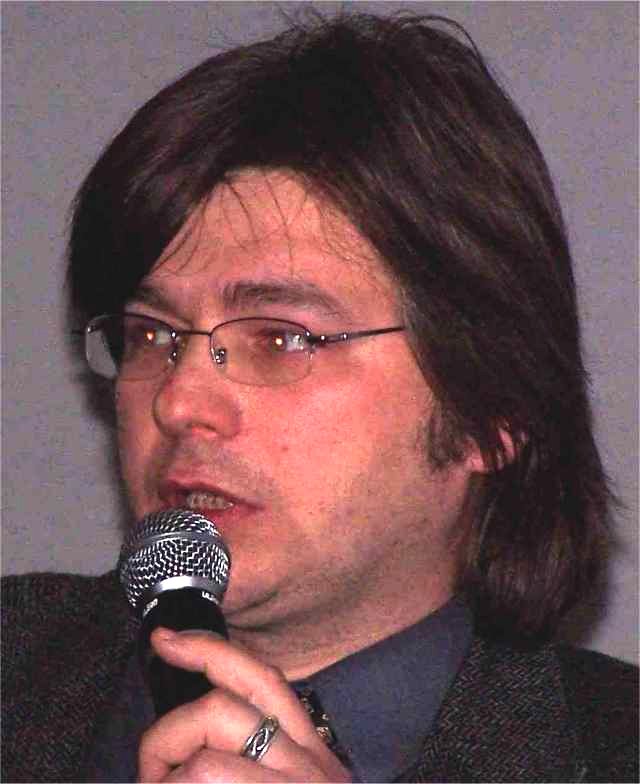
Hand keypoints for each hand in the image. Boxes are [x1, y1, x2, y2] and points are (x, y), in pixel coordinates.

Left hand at [138, 628, 351, 781]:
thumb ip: (237, 758)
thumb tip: (185, 738)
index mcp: (309, 757)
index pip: (263, 679)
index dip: (209, 651)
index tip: (165, 639)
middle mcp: (314, 771)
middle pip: (223, 711)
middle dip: (167, 738)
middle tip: (152, 776)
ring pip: (205, 763)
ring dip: (164, 780)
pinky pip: (202, 781)